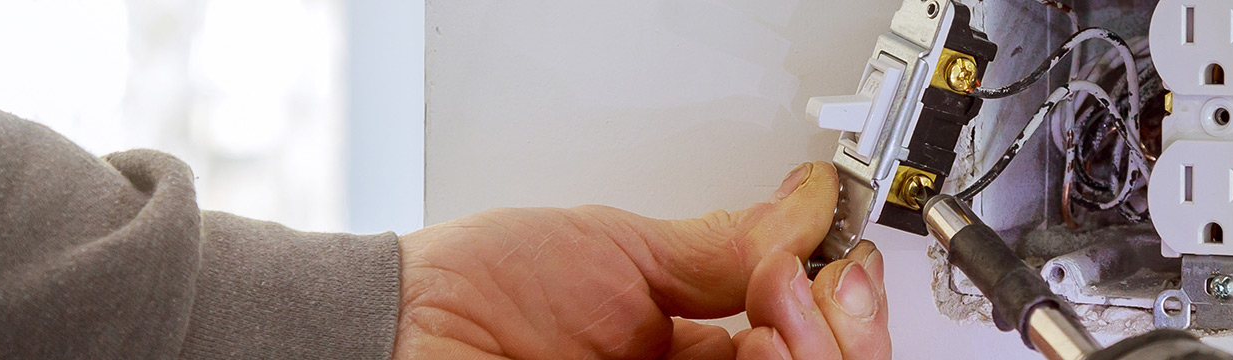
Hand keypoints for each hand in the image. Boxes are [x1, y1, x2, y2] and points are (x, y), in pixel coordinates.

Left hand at [393, 162, 890, 358]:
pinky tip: (750, 354)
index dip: (837, 312)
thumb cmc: (472, 297)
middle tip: (792, 297)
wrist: (395, 337)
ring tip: (766, 327)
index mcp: (686, 354)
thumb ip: (719, 246)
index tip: (829, 269)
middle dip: (836, 338)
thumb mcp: (618, 249)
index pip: (802, 349)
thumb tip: (802, 208)